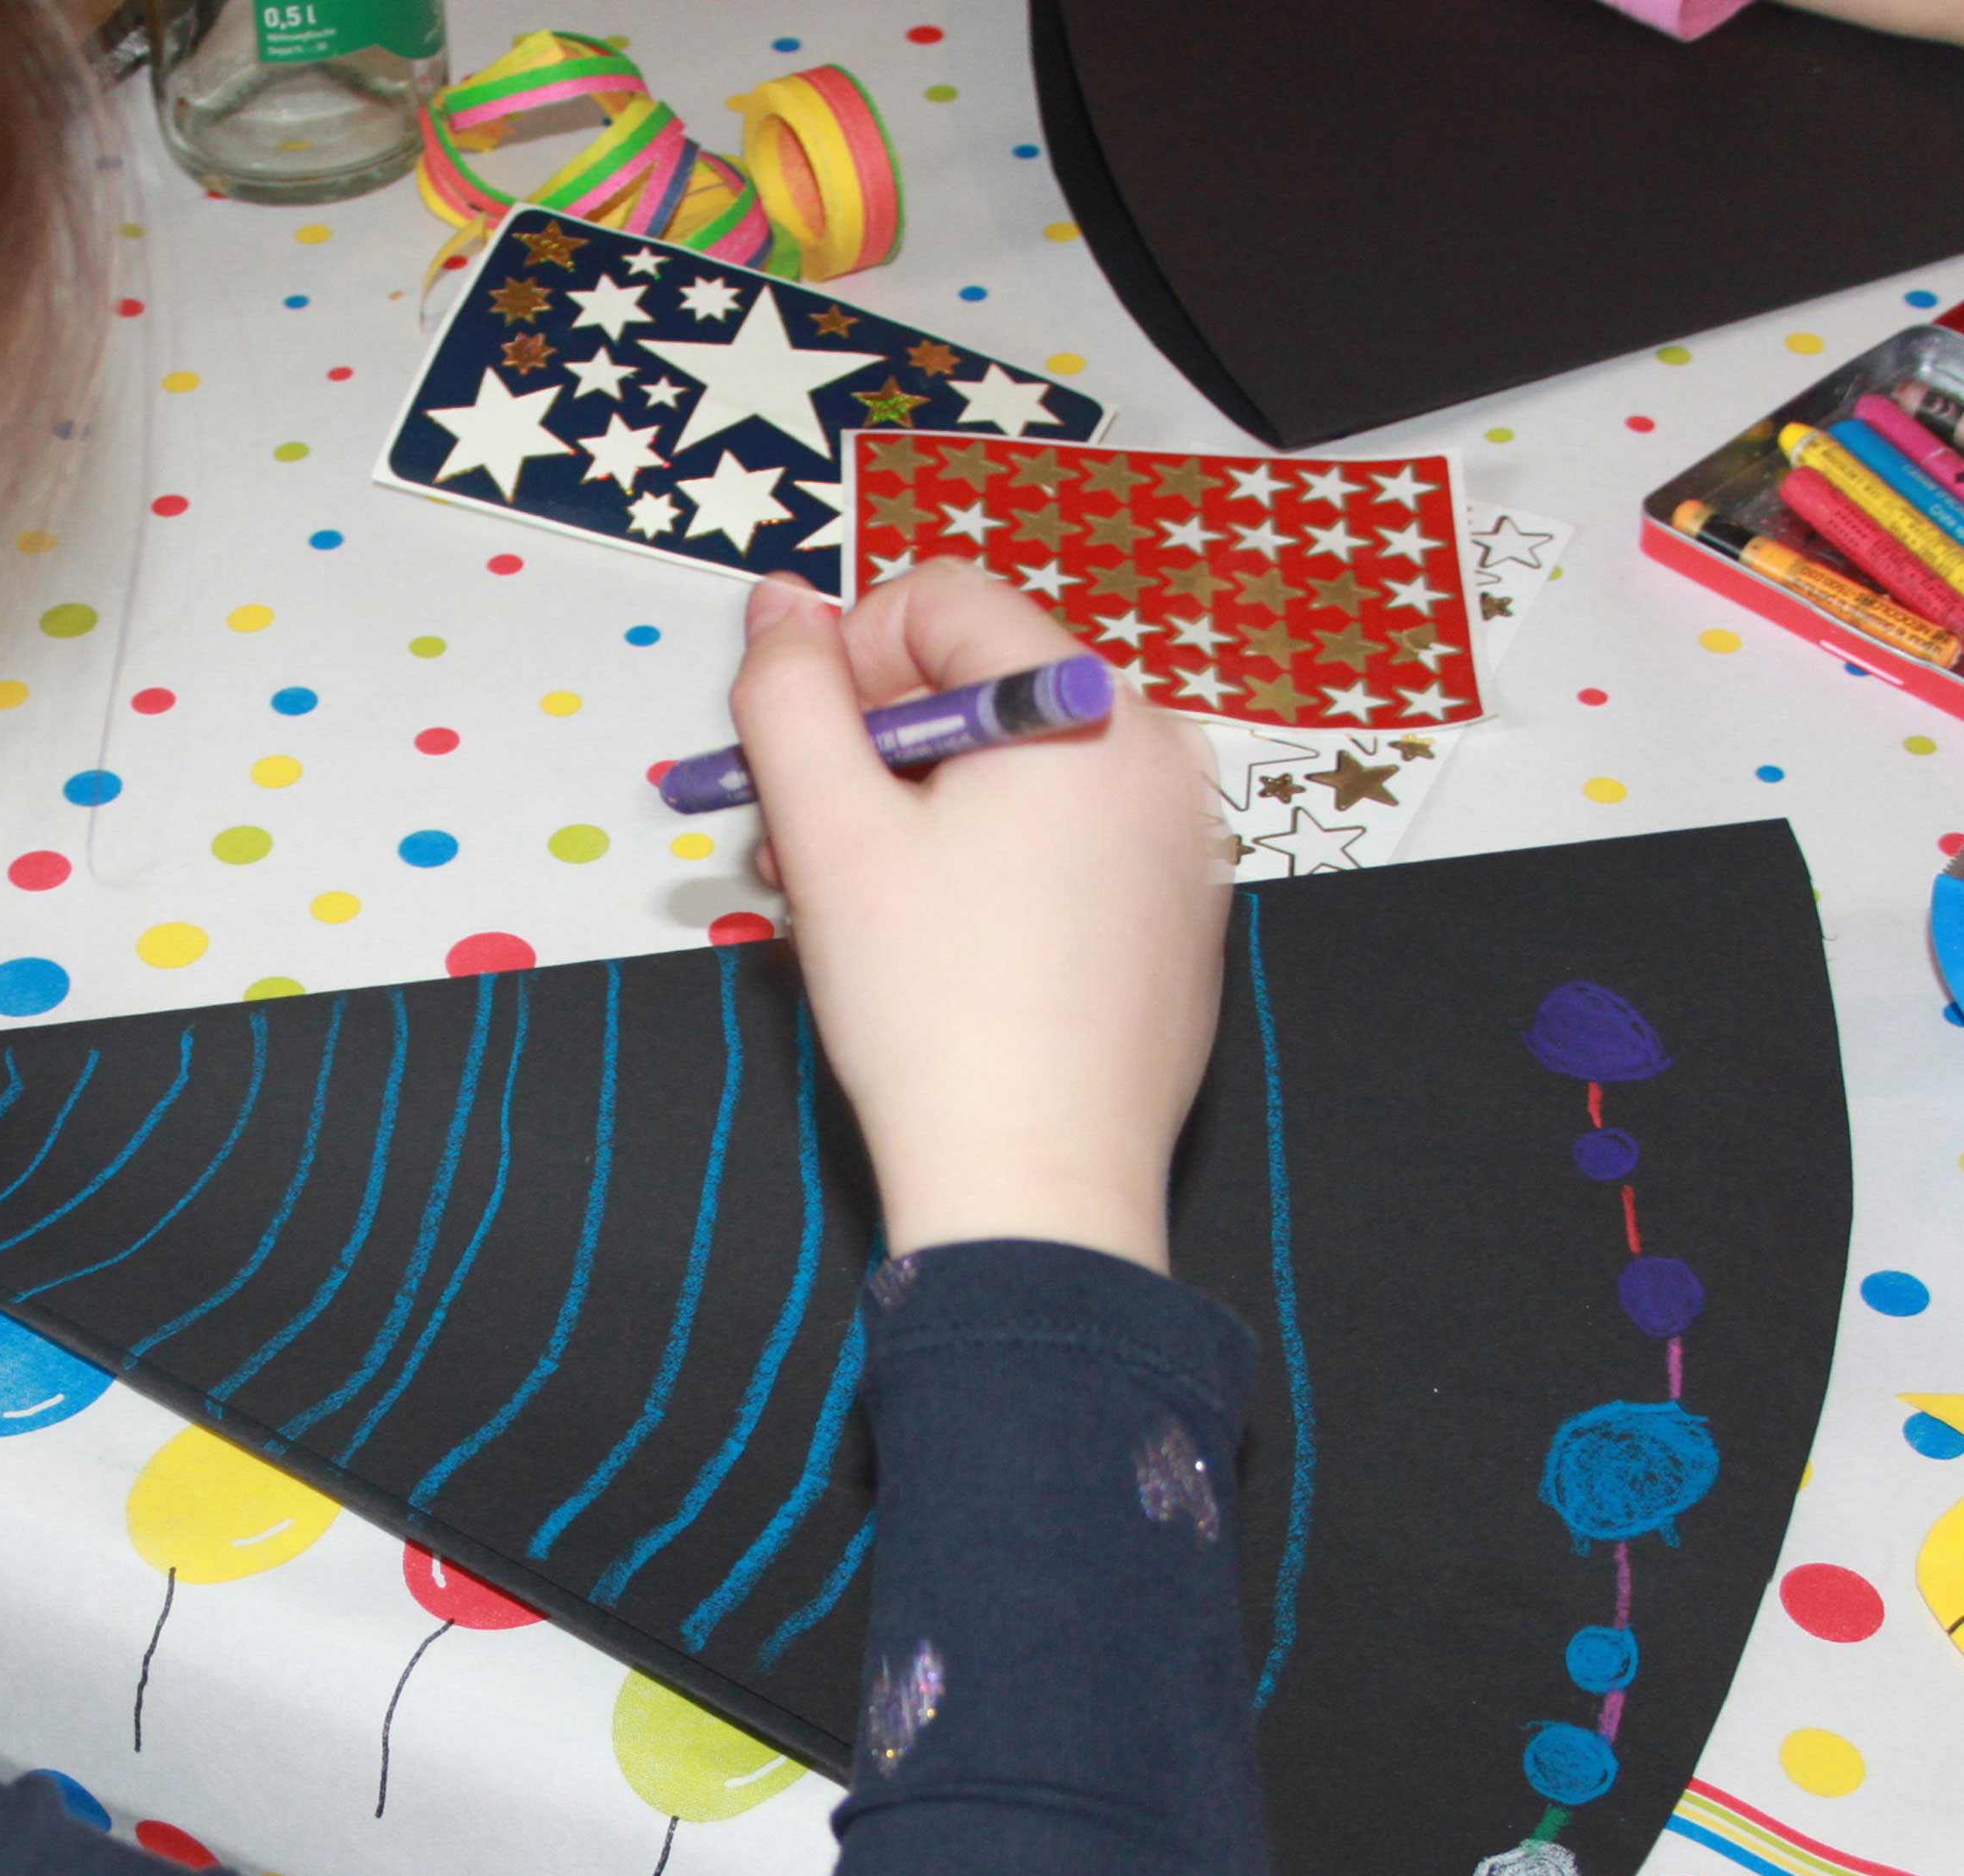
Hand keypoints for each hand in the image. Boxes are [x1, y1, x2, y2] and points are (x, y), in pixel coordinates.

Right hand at [728, 564, 1227, 1275]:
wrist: (1036, 1186)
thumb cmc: (932, 1008)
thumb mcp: (827, 831)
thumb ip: (787, 693)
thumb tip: (780, 604)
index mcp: (1084, 708)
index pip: (945, 601)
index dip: (844, 657)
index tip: (792, 756)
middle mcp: (1158, 754)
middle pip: (983, 688)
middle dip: (871, 750)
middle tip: (793, 846)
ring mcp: (1182, 841)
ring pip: (1019, 771)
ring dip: (916, 811)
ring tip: (844, 905)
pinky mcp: (1179, 918)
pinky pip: (1069, 843)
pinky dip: (989, 864)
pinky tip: (935, 947)